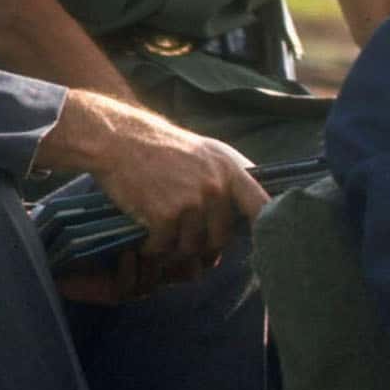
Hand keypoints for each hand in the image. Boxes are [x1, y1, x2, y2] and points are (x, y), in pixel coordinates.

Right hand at [40, 92, 268, 301]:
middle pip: (222, 239)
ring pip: (192, 247)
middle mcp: (217, 188)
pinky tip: (148, 239)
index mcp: (232, 171)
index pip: (262, 207)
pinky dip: (154, 248)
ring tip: (165, 239)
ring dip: (176, 250)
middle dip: (205, 247)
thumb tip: (258, 204)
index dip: (266, 230)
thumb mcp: (211, 151)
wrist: (123, 140)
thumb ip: (234, 176)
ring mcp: (192, 202)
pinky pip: (165, 247)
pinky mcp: (165, 215)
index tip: (266, 245)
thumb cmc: (167, 148)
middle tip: (189, 244)